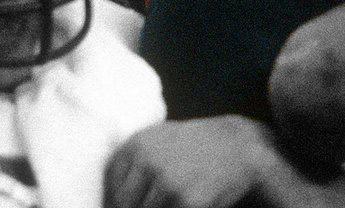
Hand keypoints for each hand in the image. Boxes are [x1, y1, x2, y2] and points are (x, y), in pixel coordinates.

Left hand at [104, 117, 267, 207]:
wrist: (241, 147)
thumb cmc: (194, 149)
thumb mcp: (159, 143)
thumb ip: (129, 167)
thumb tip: (103, 203)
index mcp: (136, 144)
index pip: (109, 191)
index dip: (118, 202)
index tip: (144, 195)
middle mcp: (147, 159)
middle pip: (122, 206)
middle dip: (140, 206)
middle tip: (163, 197)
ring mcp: (166, 180)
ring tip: (177, 196)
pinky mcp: (185, 201)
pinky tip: (190, 200)